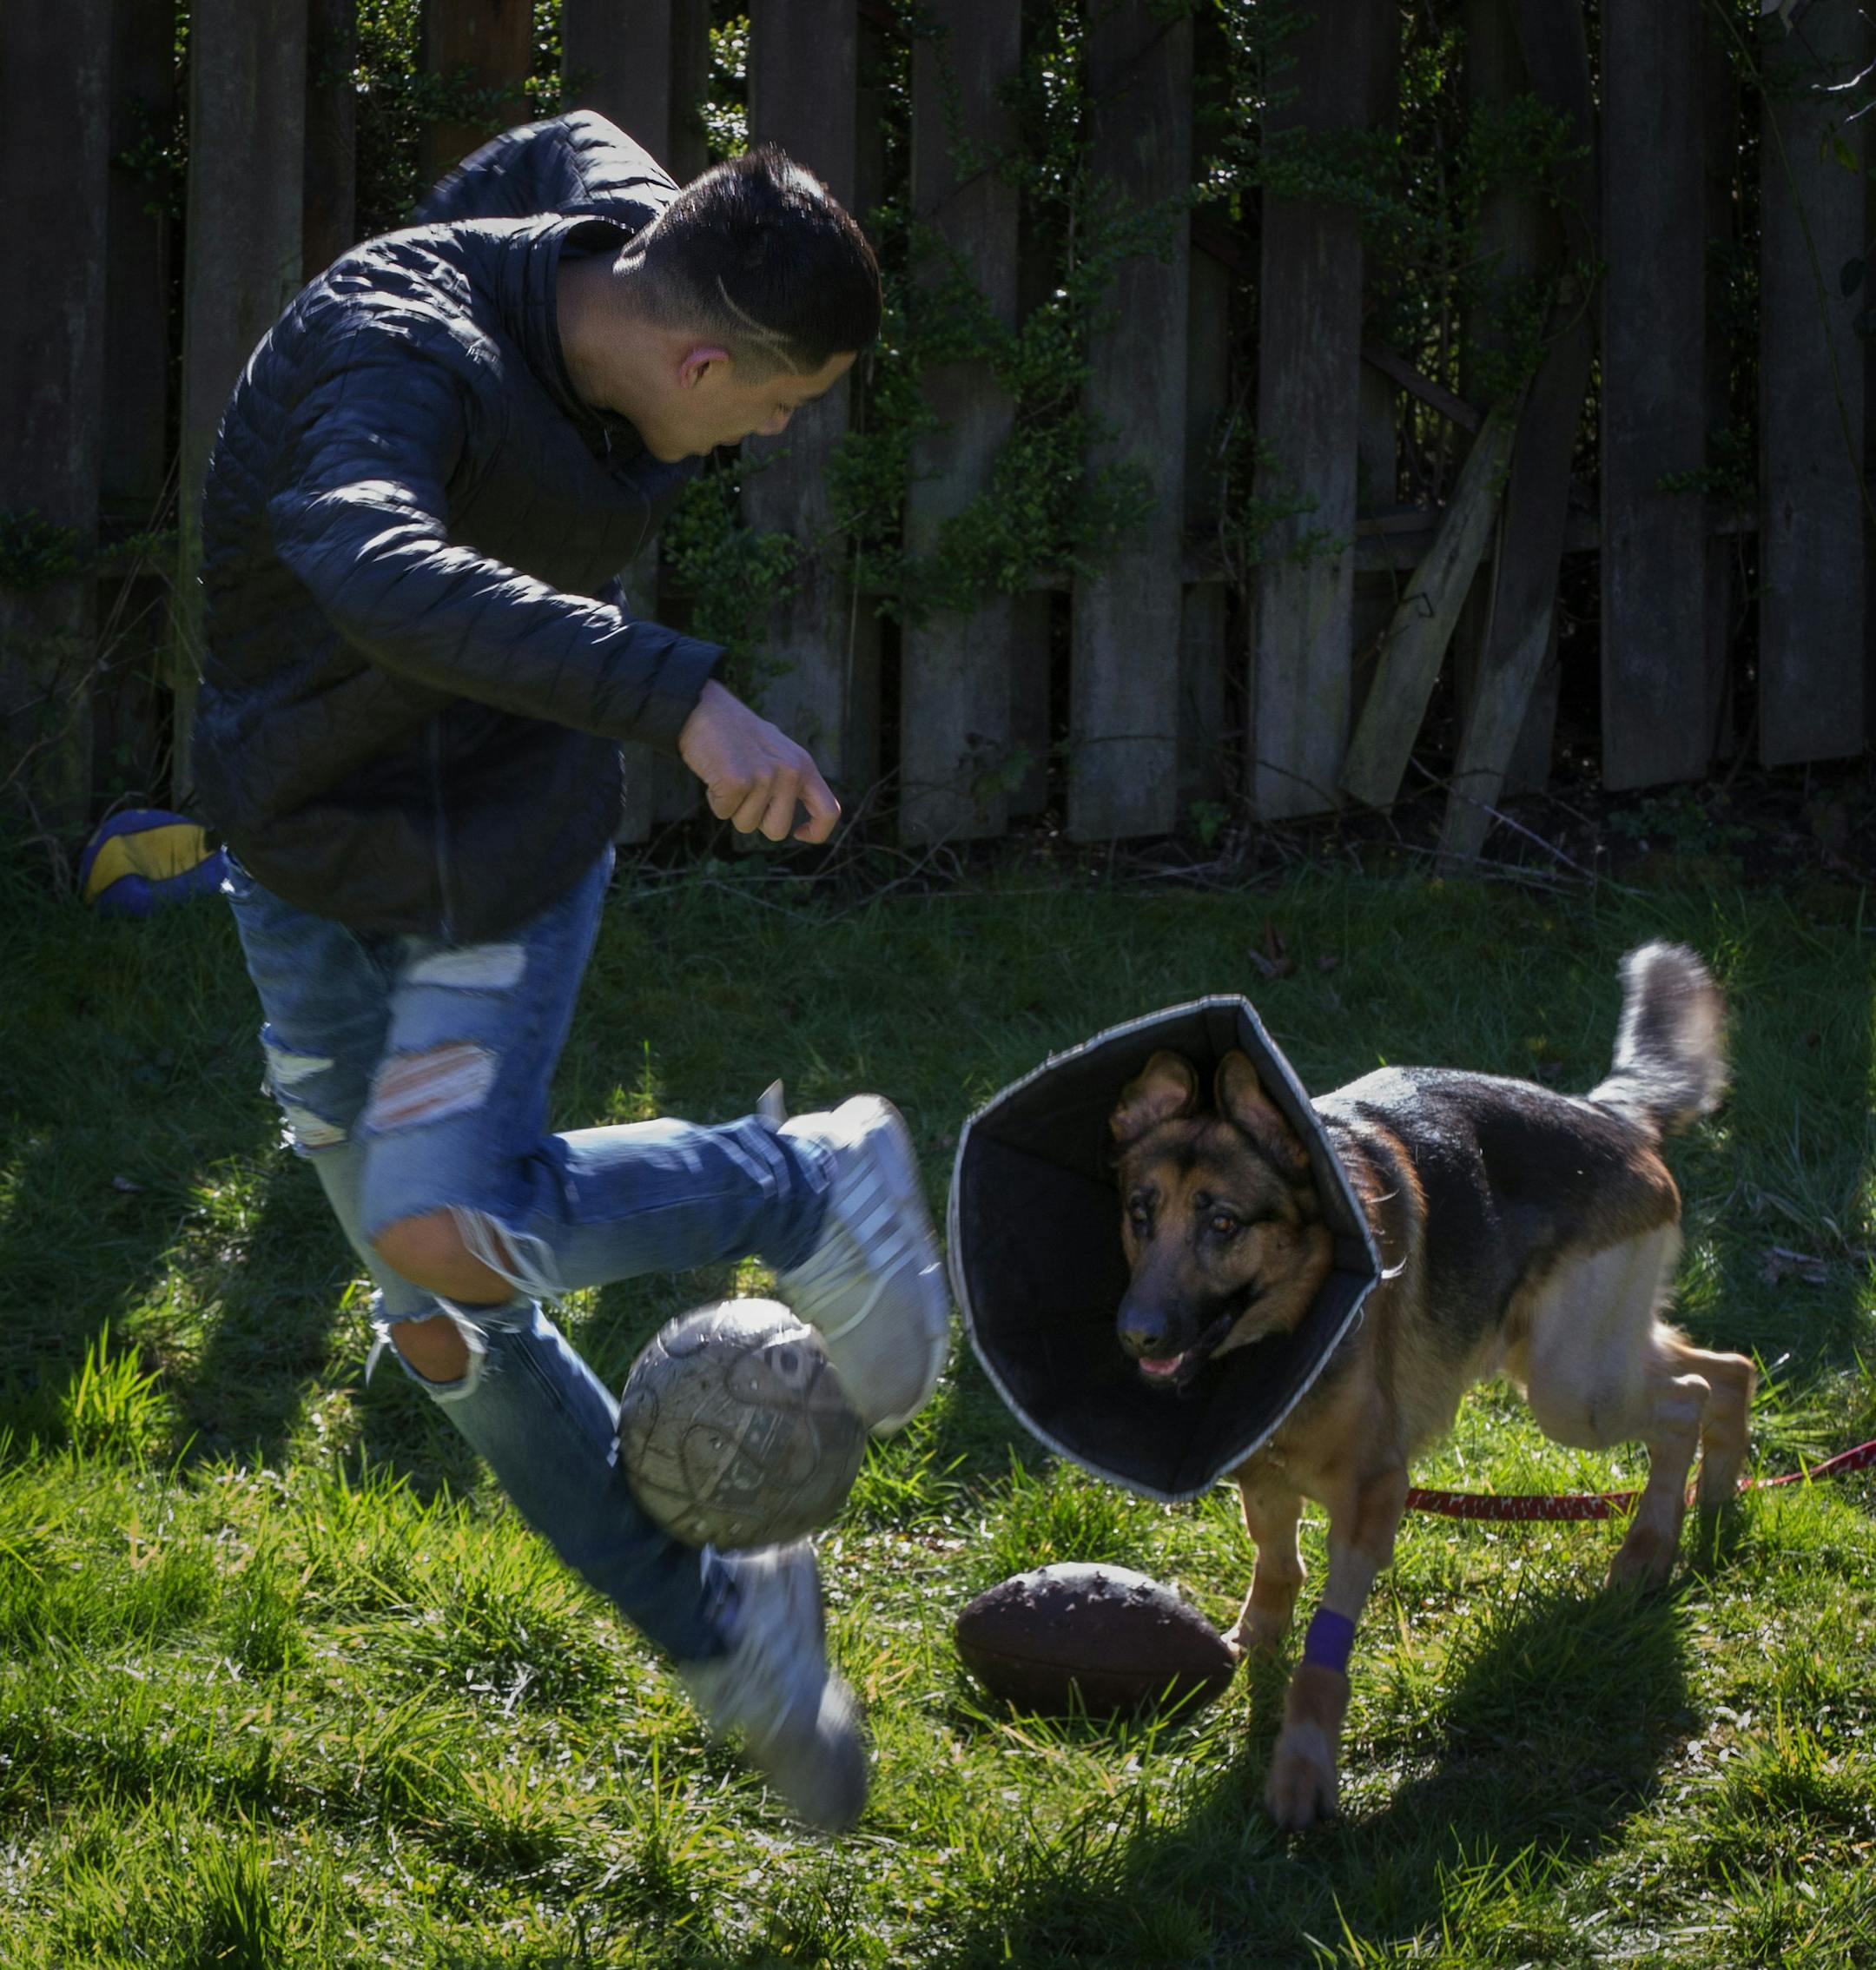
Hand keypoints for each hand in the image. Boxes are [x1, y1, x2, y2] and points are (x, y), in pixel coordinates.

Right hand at [677, 678, 841, 843]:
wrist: (704, 708)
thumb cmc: (738, 734)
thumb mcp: (779, 752)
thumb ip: (792, 781)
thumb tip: (798, 824)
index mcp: (804, 766)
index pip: (829, 812)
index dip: (817, 832)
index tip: (799, 833)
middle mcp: (790, 772)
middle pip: (777, 830)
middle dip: (756, 819)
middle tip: (744, 791)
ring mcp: (765, 777)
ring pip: (746, 824)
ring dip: (732, 808)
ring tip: (729, 774)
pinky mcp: (738, 781)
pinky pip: (723, 813)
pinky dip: (714, 800)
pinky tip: (715, 773)